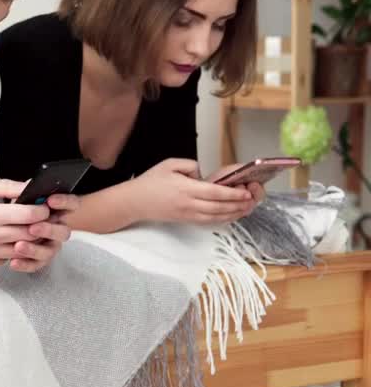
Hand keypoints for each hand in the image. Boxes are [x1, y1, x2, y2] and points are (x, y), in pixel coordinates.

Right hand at [0, 179, 72, 272]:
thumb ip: (7, 187)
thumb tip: (32, 186)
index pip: (29, 215)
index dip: (42, 210)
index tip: (45, 206)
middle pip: (30, 234)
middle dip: (42, 225)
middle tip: (45, 219)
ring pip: (23, 249)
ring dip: (31, 240)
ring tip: (30, 229)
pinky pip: (9, 259)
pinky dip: (14, 251)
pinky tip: (11, 240)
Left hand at [11, 192, 77, 272]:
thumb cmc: (5, 207)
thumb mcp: (11, 196)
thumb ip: (21, 191)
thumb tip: (29, 185)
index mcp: (55, 210)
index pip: (71, 204)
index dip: (64, 202)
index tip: (50, 200)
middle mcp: (56, 228)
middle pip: (64, 231)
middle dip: (49, 230)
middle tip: (33, 228)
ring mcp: (49, 244)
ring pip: (50, 250)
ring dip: (35, 249)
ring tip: (18, 246)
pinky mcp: (38, 259)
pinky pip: (36, 264)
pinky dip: (26, 264)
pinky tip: (13, 262)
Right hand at [127, 158, 255, 224]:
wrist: (134, 201)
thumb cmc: (150, 182)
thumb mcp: (169, 164)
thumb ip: (190, 165)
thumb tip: (203, 174)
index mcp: (186, 189)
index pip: (215, 192)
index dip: (232, 194)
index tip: (245, 192)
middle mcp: (189, 204)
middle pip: (219, 207)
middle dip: (238, 205)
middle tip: (251, 201)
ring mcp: (187, 214)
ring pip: (216, 217)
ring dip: (233, 214)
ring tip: (246, 209)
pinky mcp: (186, 220)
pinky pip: (209, 222)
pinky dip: (222, 220)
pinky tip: (231, 216)